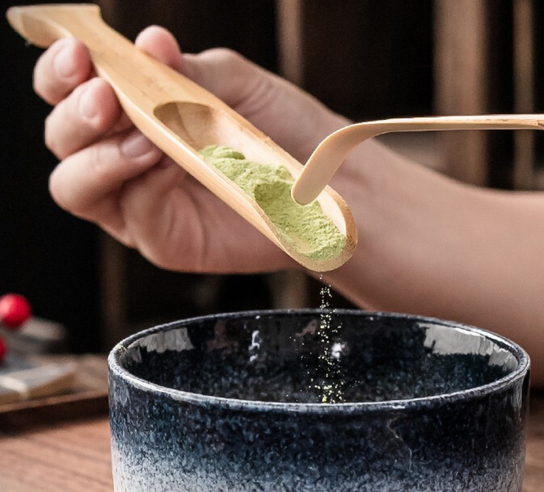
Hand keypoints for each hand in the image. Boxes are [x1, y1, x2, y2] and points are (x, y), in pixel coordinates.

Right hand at [33, 27, 350, 272]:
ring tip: (146, 138)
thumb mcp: (234, 86)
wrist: (325, 181)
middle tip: (104, 95)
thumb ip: (187, 72)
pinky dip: (142, 184)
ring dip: (99, 155)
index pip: (74, 94)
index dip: (62, 73)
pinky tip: (170, 162)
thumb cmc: (282, 129)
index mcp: (134, 116)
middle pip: (63, 140)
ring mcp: (141, 205)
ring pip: (75, 185)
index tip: (80, 52)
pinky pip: (131, 213)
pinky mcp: (164, 240)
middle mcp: (126, 161)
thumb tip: (148, 45)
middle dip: (74, 114)